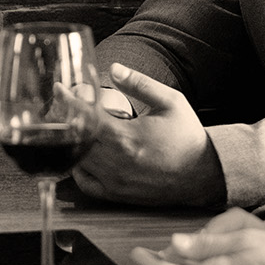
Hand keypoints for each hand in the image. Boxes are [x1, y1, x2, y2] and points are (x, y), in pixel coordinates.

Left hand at [71, 66, 224, 207]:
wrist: (205, 173)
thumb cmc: (188, 137)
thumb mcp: (170, 101)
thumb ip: (140, 83)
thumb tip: (115, 68)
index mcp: (126, 137)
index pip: (85, 116)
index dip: (67, 100)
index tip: (58, 89)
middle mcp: (116, 162)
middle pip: (75, 139)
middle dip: (66, 120)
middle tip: (64, 106)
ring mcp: (114, 182)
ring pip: (77, 161)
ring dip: (72, 143)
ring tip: (74, 126)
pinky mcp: (117, 195)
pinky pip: (86, 183)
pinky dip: (79, 168)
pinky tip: (83, 154)